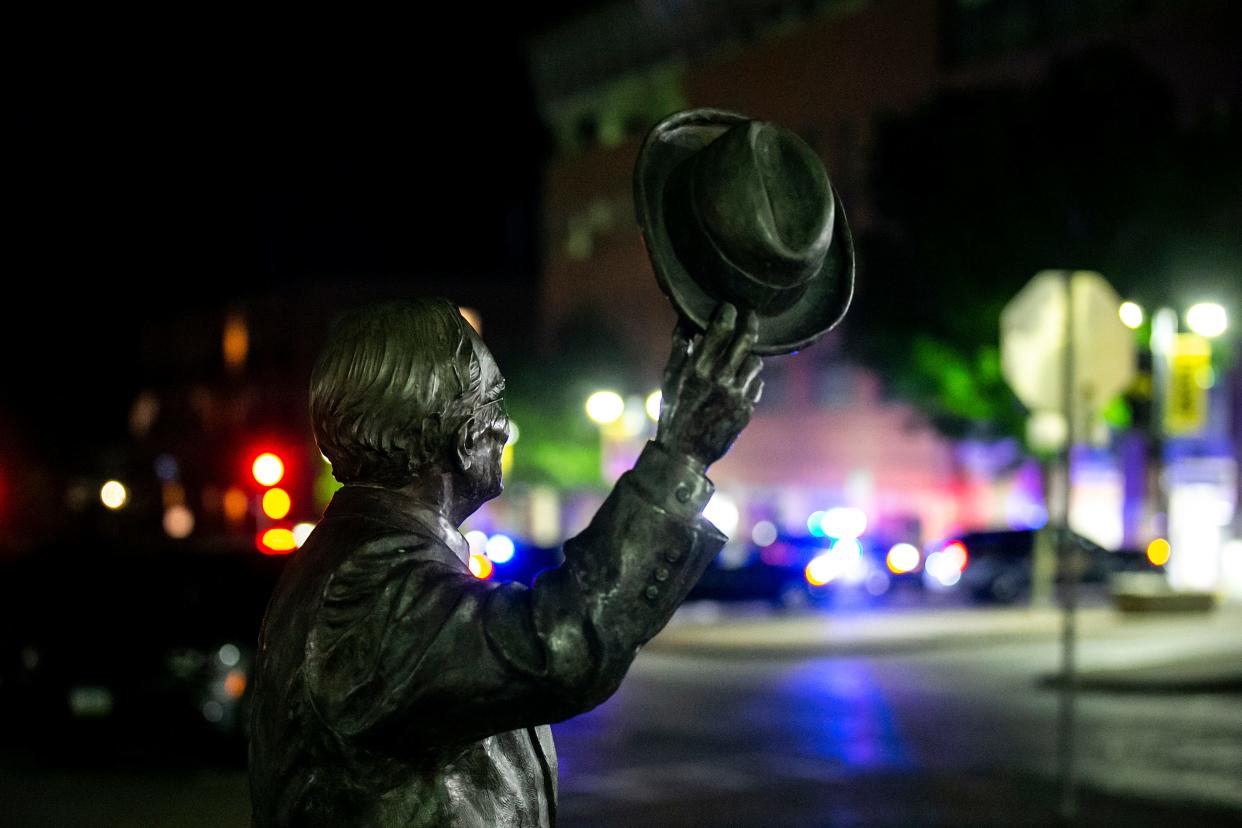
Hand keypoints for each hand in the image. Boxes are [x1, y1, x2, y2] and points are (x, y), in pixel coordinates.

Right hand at [657, 303, 762, 471]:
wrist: (684, 452)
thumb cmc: (674, 412)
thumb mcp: (669, 379)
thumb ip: (680, 349)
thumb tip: (686, 322)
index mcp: (698, 369)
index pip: (719, 330)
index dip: (728, 314)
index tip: (730, 307)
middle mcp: (719, 379)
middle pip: (744, 340)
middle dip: (749, 323)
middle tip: (750, 315)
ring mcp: (736, 395)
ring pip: (755, 362)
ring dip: (749, 356)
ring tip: (741, 358)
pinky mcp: (746, 409)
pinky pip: (756, 384)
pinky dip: (750, 380)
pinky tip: (739, 383)